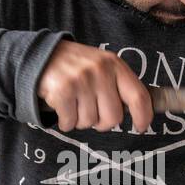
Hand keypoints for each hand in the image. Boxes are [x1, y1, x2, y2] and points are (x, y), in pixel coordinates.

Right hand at [37, 41, 153, 132]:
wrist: (41, 56)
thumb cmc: (77, 68)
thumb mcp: (103, 66)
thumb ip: (120, 86)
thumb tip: (142, 113)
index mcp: (115, 65)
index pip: (138, 96)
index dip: (143, 116)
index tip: (140, 127)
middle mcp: (100, 71)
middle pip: (113, 118)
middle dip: (102, 122)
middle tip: (91, 112)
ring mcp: (81, 80)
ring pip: (89, 122)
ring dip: (80, 120)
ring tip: (74, 103)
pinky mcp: (63, 91)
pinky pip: (70, 122)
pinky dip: (65, 121)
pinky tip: (62, 106)